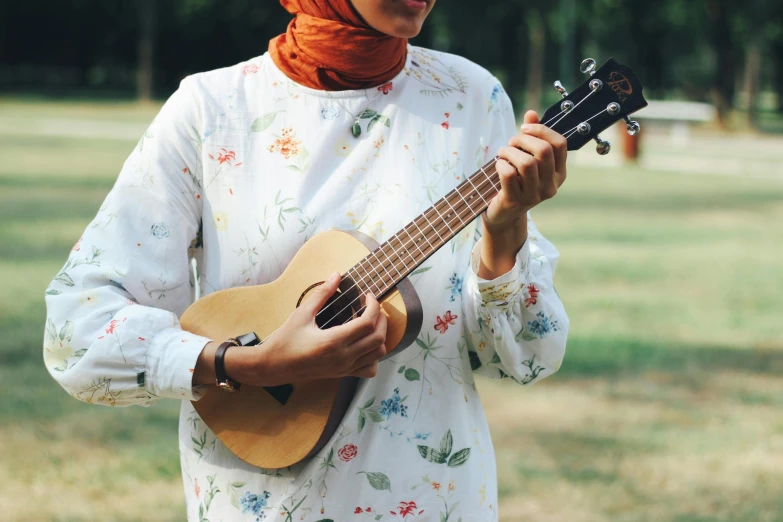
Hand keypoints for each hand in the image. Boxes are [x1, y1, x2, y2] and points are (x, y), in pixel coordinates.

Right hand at [204, 272, 387, 386]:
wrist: (273, 366)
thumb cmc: (285, 340)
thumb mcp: (302, 313)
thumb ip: (321, 293)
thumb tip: (336, 275)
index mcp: (333, 341)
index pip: (367, 323)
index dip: (373, 306)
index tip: (368, 295)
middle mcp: (343, 357)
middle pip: (378, 338)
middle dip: (381, 319)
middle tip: (373, 306)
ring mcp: (344, 368)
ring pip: (378, 354)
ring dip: (380, 336)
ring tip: (371, 322)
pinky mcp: (342, 374)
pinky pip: (369, 369)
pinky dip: (374, 356)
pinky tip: (365, 343)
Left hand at [482, 110, 567, 235]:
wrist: (503, 214)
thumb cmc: (516, 181)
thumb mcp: (527, 158)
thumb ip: (532, 136)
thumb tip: (531, 113)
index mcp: (559, 173)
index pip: (560, 144)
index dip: (541, 130)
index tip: (524, 129)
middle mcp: (551, 186)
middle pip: (543, 151)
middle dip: (523, 140)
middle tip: (511, 142)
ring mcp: (534, 196)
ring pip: (527, 163)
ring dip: (510, 152)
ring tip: (503, 153)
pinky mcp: (515, 202)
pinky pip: (508, 175)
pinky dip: (501, 165)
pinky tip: (498, 165)